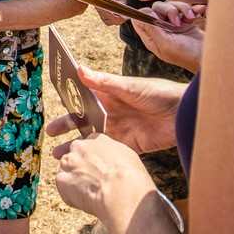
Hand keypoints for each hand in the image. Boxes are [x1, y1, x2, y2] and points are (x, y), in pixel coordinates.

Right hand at [46, 65, 184, 154]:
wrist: (183, 115)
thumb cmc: (159, 94)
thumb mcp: (130, 87)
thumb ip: (104, 82)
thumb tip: (79, 69)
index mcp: (109, 95)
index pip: (84, 96)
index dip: (68, 99)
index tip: (52, 101)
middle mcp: (111, 112)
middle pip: (84, 120)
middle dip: (67, 126)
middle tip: (50, 133)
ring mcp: (119, 130)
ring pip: (91, 139)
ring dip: (76, 145)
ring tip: (58, 156)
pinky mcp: (129, 146)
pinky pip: (106, 153)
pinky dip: (94, 159)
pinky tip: (82, 165)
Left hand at [53, 127, 154, 219]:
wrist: (122, 191)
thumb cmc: (130, 176)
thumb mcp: (126, 155)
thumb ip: (112, 154)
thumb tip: (110, 161)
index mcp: (96, 139)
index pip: (87, 148)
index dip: (91, 162)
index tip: (97, 172)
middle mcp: (79, 147)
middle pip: (73, 159)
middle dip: (79, 171)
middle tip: (93, 185)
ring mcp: (68, 162)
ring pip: (66, 173)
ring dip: (75, 184)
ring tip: (92, 195)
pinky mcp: (61, 179)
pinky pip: (63, 189)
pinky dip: (72, 197)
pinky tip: (87, 201)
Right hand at [89, 0, 132, 24]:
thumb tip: (121, 7)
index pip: (100, 5)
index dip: (110, 12)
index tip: (121, 14)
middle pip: (103, 14)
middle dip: (115, 17)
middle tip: (127, 16)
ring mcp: (100, 5)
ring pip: (106, 19)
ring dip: (116, 19)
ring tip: (126, 15)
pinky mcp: (105, 9)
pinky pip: (109, 18)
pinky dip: (117, 19)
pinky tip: (124, 14)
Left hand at [133, 5, 204, 69]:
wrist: (209, 57)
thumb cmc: (186, 55)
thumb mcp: (166, 44)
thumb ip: (151, 30)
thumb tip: (137, 16)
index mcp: (152, 38)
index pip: (140, 20)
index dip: (146, 14)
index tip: (157, 16)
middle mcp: (161, 30)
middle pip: (157, 9)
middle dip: (169, 10)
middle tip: (178, 22)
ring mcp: (174, 25)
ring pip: (172, 6)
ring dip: (183, 9)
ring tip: (191, 18)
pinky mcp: (186, 22)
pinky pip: (185, 8)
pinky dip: (193, 8)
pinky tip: (200, 10)